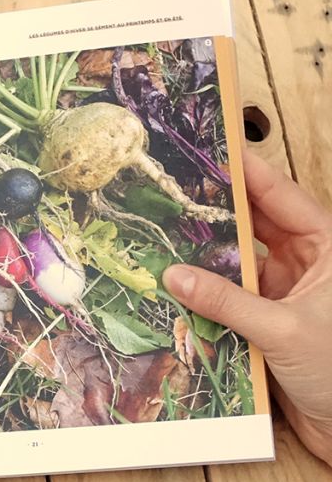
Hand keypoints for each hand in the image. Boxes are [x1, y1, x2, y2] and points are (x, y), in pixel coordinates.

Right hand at [163, 151, 331, 465]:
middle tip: (174, 192)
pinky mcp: (267, 324)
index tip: (213, 152)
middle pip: (255, 227)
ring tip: (165, 239)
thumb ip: (227, 302)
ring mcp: (285, 294)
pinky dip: (206, 296)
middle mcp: (306, 266)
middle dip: (217, 213)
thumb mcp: (283, 330)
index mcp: (328, 250)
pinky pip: (230, 300)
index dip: (248, 173)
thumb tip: (175, 275)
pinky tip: (177, 288)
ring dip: (207, 259)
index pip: (282, 198)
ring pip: (238, 264)